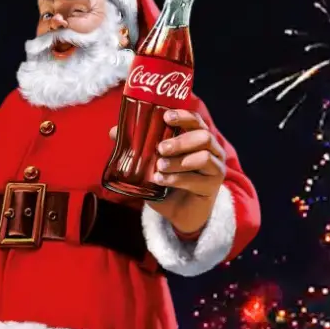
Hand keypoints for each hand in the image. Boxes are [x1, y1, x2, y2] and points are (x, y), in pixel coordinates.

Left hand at [109, 109, 226, 233]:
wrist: (179, 213)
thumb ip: (137, 147)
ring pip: (203, 157)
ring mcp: (216, 168)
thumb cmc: (168, 182)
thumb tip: (113, 131)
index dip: (183, 116)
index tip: (166, 117)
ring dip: (178, 161)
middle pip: (203, 136)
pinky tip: (160, 180)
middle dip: (180, 141)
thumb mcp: (151, 163)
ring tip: (159, 167)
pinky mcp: (213, 187)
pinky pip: (197, 179)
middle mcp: (212, 150)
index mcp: (198, 138)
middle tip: (160, 148)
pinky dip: (176, 179)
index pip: (196, 120)